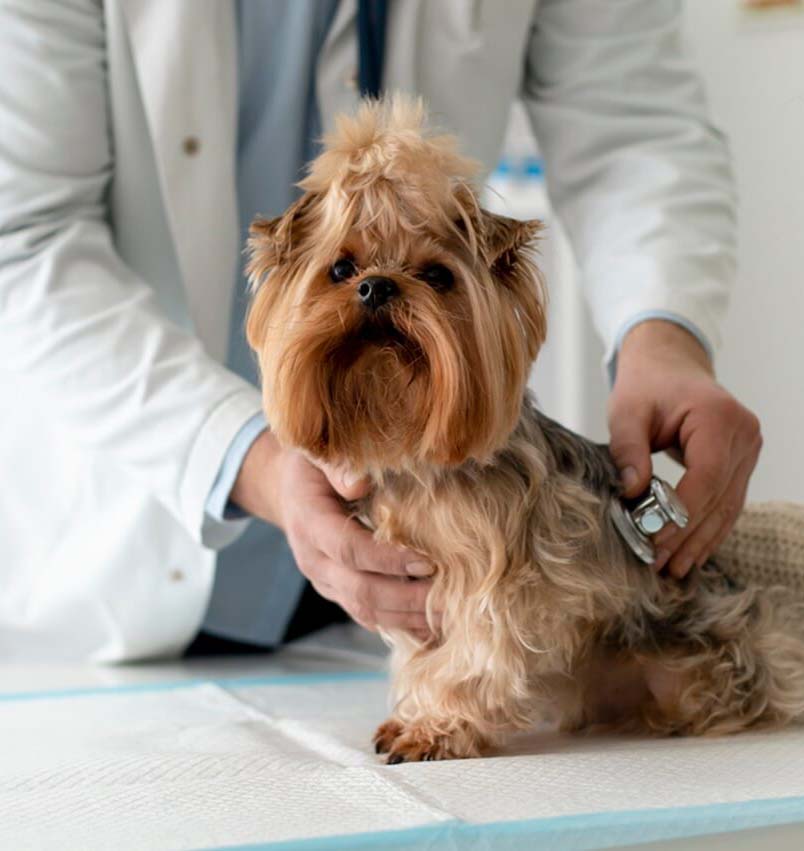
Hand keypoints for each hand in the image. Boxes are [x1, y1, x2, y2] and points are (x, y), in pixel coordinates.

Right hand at [230, 431, 435, 639]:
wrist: (290, 488)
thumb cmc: (314, 464)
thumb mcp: (320, 453)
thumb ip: (338, 467)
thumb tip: (360, 483)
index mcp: (309, 523)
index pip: (349, 550)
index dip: (389, 560)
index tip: (428, 562)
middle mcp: (313, 560)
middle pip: (360, 591)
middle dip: (407, 598)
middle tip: (450, 597)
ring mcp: (325, 581)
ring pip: (365, 612)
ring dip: (408, 618)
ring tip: (450, 616)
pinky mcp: (338, 592)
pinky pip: (367, 617)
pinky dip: (400, 624)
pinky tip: (433, 625)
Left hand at [607, 320, 761, 577]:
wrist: (669, 363)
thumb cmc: (646, 385)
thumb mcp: (626, 412)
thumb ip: (628, 450)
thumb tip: (633, 494)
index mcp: (719, 418)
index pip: (707, 477)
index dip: (681, 514)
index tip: (654, 540)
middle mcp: (744, 435)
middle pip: (719, 497)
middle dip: (687, 535)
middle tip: (658, 564)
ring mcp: (748, 449)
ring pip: (727, 506)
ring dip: (700, 540)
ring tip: (672, 569)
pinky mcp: (742, 462)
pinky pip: (727, 501)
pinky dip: (707, 527)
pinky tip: (690, 552)